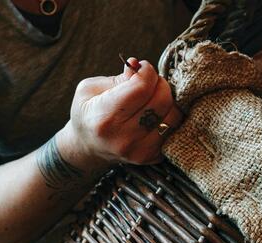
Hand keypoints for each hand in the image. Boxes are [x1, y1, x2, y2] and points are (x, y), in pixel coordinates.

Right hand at [62, 58, 182, 165]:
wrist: (88, 147)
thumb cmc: (88, 113)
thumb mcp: (90, 89)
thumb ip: (118, 78)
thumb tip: (138, 66)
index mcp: (105, 118)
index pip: (142, 88)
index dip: (147, 71)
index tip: (142, 69)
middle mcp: (124, 138)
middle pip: (162, 101)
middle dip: (159, 84)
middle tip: (149, 82)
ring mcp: (140, 151)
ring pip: (173, 116)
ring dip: (167, 102)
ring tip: (153, 99)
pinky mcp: (151, 157)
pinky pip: (174, 131)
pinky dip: (168, 118)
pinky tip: (155, 115)